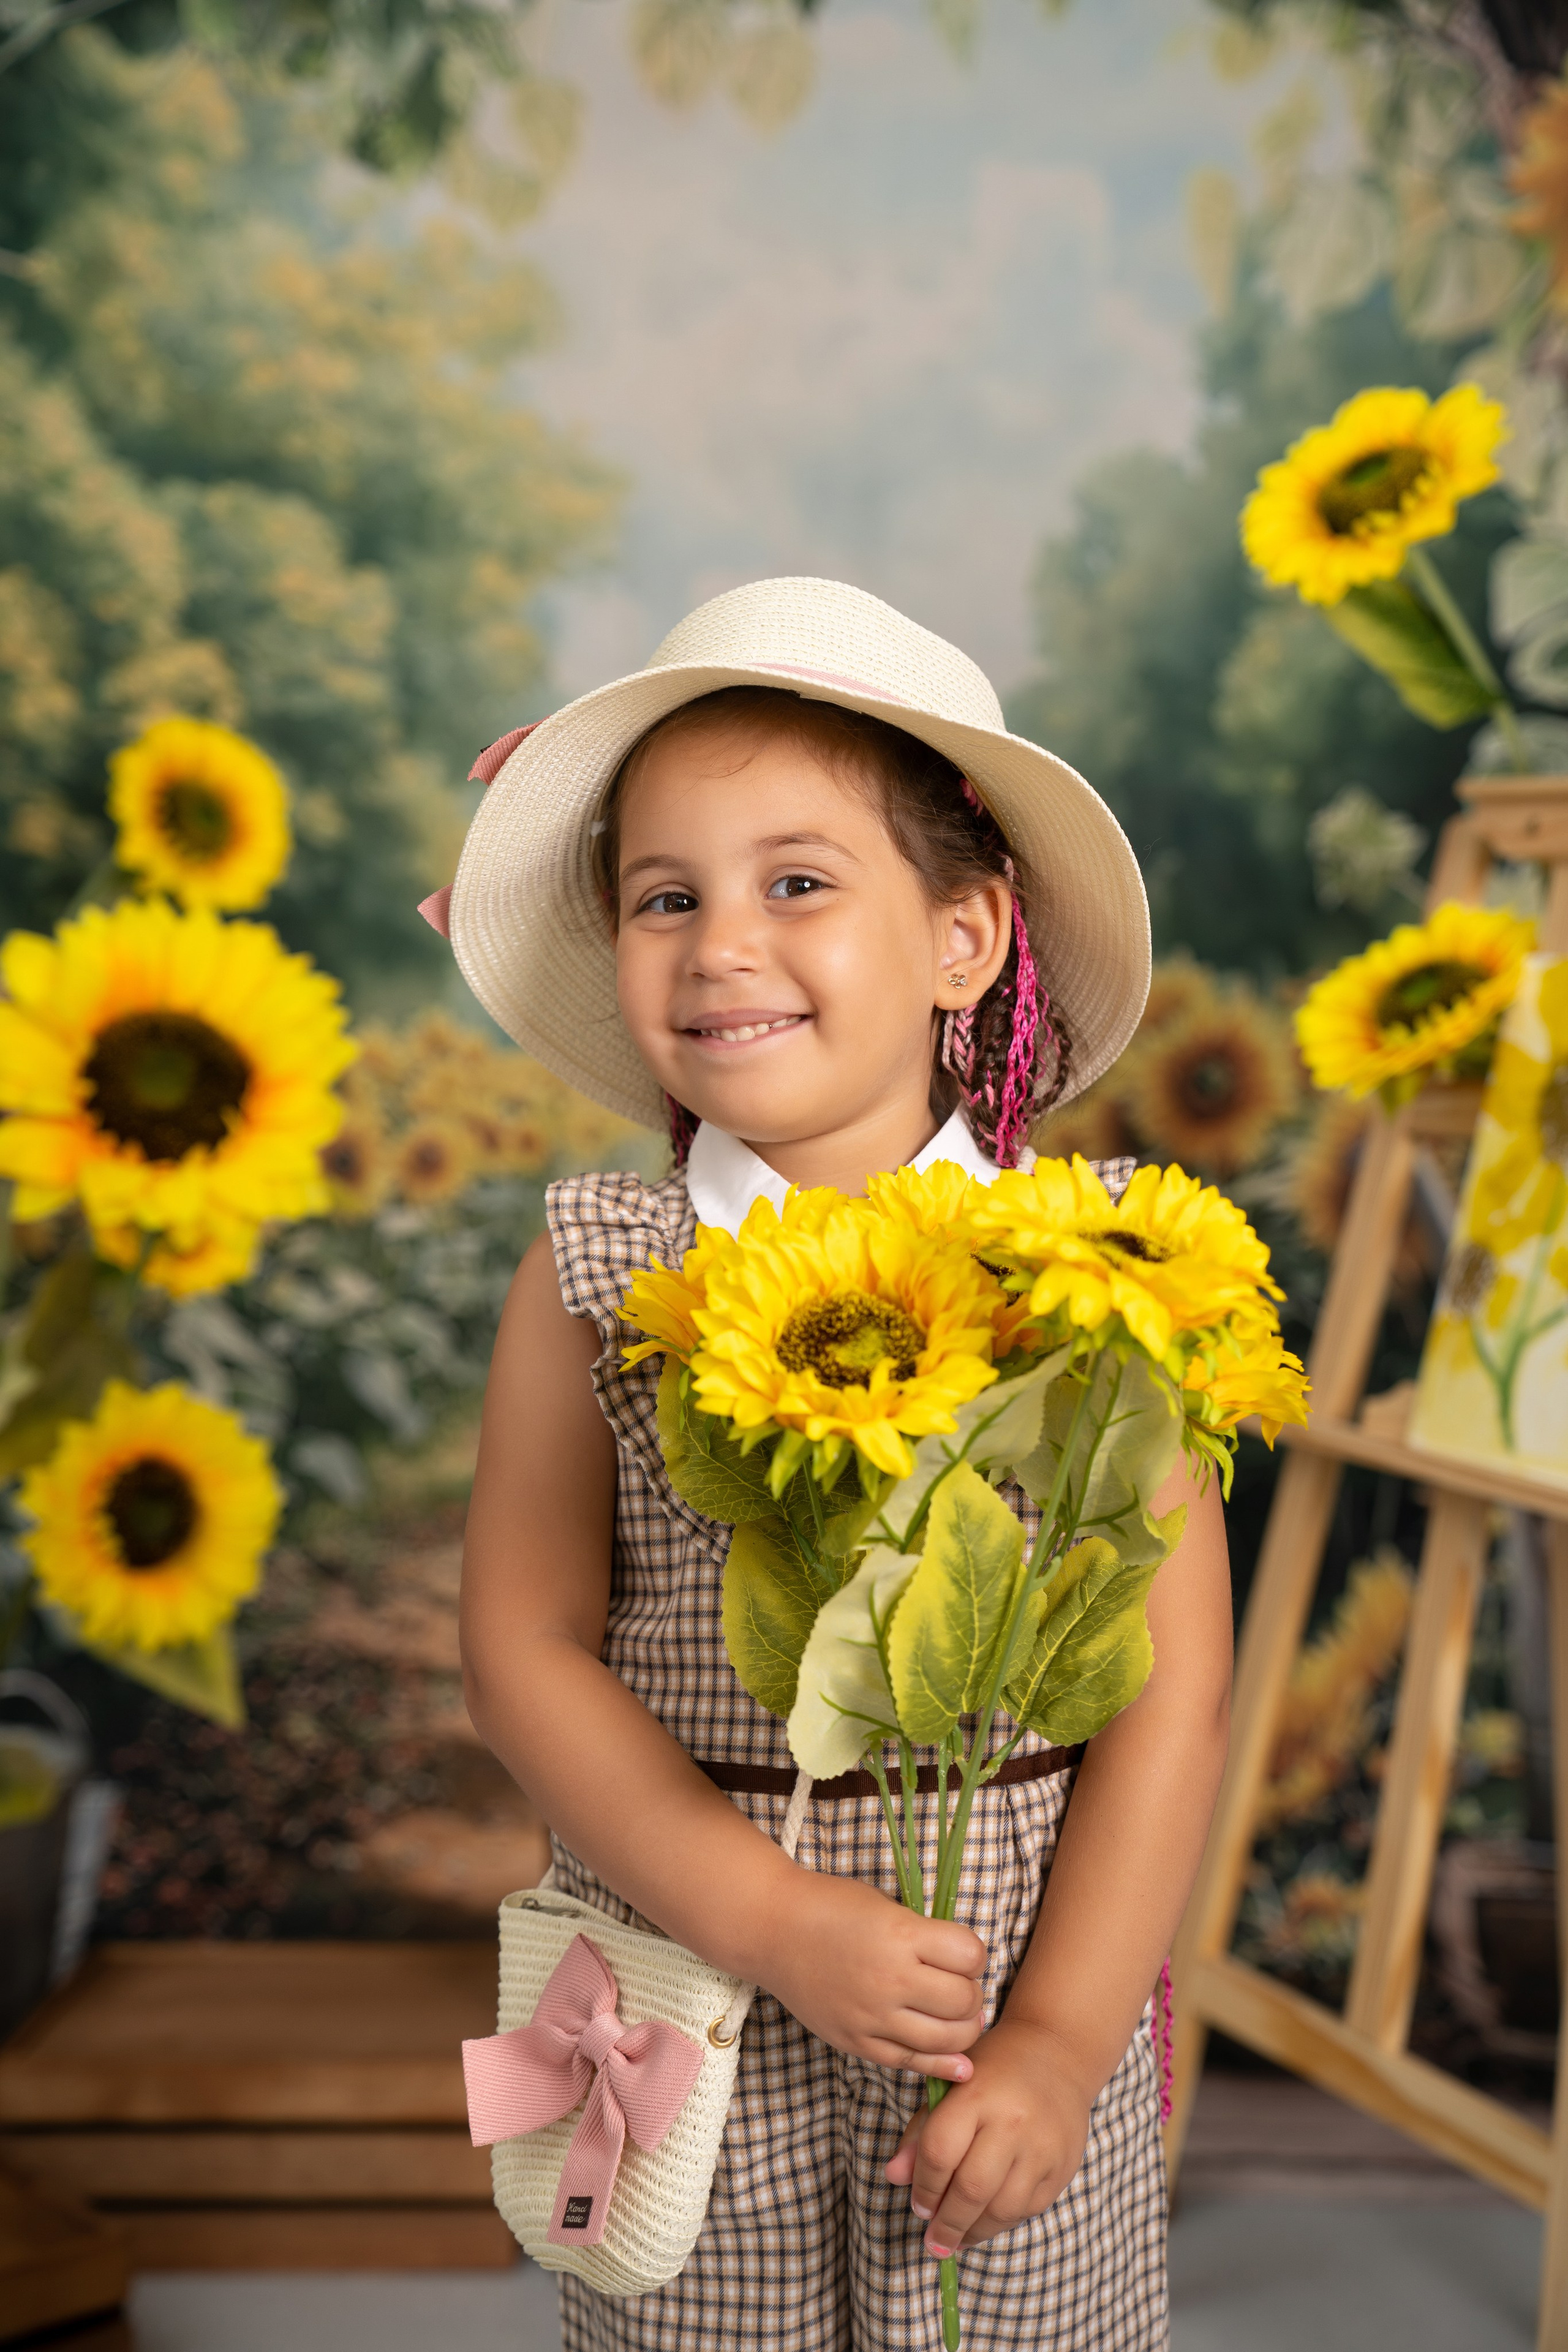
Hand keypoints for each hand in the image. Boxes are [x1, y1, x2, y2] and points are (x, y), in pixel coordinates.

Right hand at [757, 1867, 986, 2080]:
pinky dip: (941, 2065)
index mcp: (901, 1935)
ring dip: (963, 2030)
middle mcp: (891, 1979)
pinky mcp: (857, 2042)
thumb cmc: (831, 1907)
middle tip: (959, 1986)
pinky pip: (911, 2063)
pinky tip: (958, 2064)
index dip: (974, 1954)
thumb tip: (966, 1967)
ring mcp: (873, 2016)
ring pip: (946, 2040)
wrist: (773, 1929)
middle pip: (964, 2001)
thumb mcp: (886, 1905)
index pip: (970, 1955)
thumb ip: (925, 1935)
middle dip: (971, 1994)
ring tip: (957, 2017)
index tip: (964, 1954)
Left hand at [884, 2015, 1092, 2254]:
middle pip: (971, 2189)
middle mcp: (1012, 2122)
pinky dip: (1001, 2223)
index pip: (940, 2153)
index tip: (917, 2207)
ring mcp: (1041, 2147)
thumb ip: (920, 2131)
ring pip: (1001, 2209)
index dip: (923, 2188)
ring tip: (955, 2240)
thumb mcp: (951, 2085)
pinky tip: (984, 2224)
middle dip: (946, 2223)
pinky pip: (1027, 2210)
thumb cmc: (993, 2070)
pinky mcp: (1061, 2167)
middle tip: (932, 2242)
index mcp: (977, 2094)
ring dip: (973, 2232)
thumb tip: (893, 2178)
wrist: (1057, 2053)